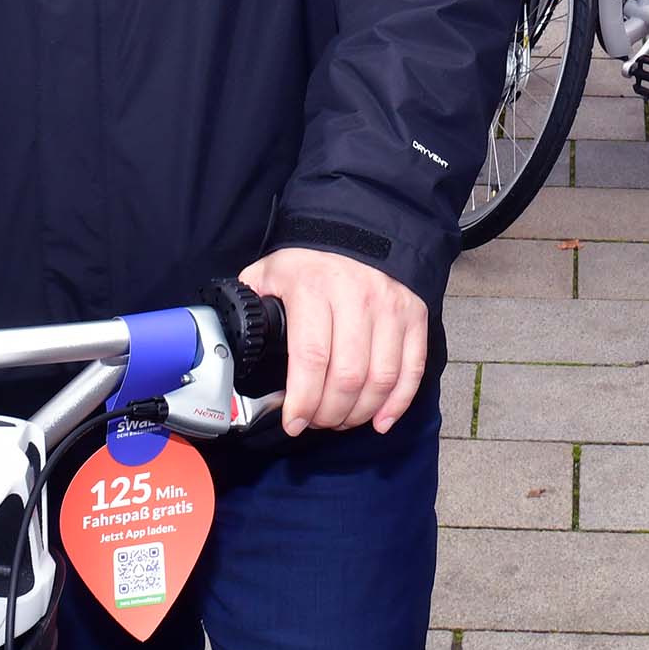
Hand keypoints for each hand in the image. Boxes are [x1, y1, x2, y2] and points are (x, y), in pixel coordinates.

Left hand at [239, 248, 427, 433]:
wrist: (356, 227)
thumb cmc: (310, 260)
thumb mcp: (270, 273)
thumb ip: (250, 307)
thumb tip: (233, 345)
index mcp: (314, 288)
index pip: (311, 358)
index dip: (304, 400)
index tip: (294, 422)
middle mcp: (357, 297)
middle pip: (348, 376)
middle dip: (330, 413)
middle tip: (317, 422)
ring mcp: (391, 307)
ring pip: (381, 378)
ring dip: (360, 412)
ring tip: (342, 419)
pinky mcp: (415, 315)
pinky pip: (412, 369)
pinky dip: (398, 402)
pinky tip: (380, 420)